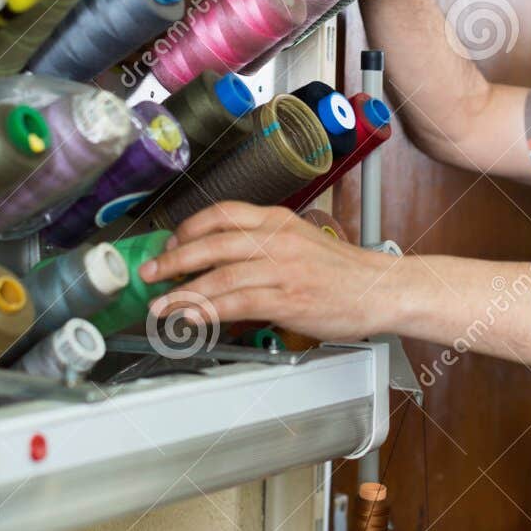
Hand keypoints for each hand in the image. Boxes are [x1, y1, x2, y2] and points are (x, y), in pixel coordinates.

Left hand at [139, 202, 405, 341]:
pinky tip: (193, 317)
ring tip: (162, 304)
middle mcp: (277, 240)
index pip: (222, 213)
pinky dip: (209, 310)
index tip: (170, 243)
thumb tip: (220, 260)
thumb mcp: (300, 242)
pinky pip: (238, 303)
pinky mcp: (288, 299)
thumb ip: (262, 245)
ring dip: (183, 292)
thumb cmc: (342, 271)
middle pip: (212, 243)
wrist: (380, 289)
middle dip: (173, 259)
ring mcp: (282, 269)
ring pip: (220, 275)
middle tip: (151, 273)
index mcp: (278, 221)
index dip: (188, 228)